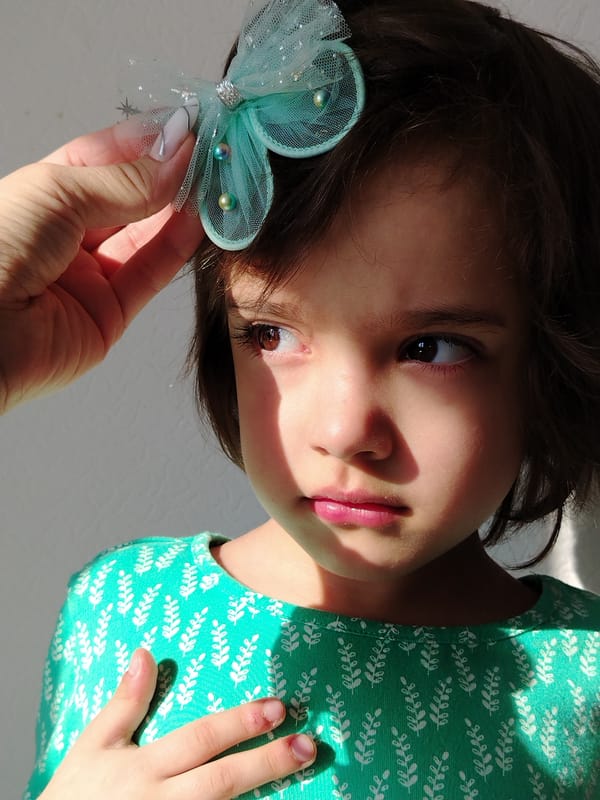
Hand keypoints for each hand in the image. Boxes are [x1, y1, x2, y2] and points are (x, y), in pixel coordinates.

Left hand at [0, 112, 203, 413]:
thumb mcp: (57, 194)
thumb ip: (124, 180)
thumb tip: (176, 154)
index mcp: (42, 195)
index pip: (103, 160)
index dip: (145, 144)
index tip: (184, 130)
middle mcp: (66, 235)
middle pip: (130, 198)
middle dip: (168, 174)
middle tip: (208, 155)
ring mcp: (88, 275)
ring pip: (145, 236)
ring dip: (180, 210)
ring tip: (212, 184)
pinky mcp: (109, 315)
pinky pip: (149, 275)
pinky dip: (176, 248)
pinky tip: (198, 221)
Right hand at [38, 648, 315, 799]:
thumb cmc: (73, 797)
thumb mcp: (91, 747)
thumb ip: (123, 703)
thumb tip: (145, 654)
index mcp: (143, 767)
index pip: (199, 739)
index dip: (239, 723)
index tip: (277, 707)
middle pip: (221, 781)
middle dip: (266, 762)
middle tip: (307, 745)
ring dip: (262, 795)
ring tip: (299, 775)